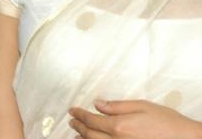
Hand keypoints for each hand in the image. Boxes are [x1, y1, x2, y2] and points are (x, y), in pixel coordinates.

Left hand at [69, 99, 201, 138]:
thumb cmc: (167, 122)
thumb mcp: (142, 106)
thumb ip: (117, 106)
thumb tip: (98, 104)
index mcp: (119, 126)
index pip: (92, 120)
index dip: (80, 115)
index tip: (72, 111)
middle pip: (91, 135)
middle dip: (79, 127)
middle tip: (72, 122)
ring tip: (77, 135)